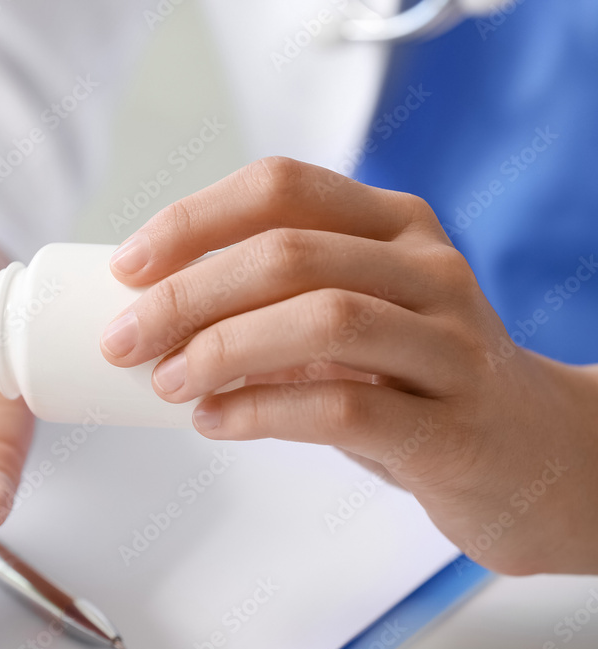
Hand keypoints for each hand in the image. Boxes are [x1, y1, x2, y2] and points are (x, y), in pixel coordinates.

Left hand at [101, 157, 597, 574]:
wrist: (532, 453)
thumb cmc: (418, 378)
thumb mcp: (356, 317)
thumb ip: (277, 304)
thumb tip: (156, 311)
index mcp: (395, 225)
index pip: (281, 187)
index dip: (193, 220)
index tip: (129, 265)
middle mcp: (430, 269)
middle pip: (290, 253)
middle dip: (187, 294)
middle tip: (124, 338)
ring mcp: (452, 345)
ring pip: (324, 319)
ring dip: (223, 349)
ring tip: (166, 381)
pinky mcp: (455, 426)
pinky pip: (346, 407)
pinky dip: (263, 411)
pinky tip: (216, 421)